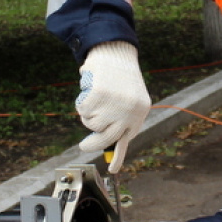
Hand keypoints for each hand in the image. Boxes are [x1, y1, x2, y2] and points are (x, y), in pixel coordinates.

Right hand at [76, 41, 150, 172]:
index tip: (113, 170)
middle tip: (82, 147)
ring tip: (95, 96)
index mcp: (139, 112)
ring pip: (90, 123)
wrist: (115, 50)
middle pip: (104, 139)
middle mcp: (128, 111)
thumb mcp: (130, 98)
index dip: (117, 156)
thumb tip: (109, 145)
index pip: (126, 140)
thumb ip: (122, 119)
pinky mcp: (99, 97)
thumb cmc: (121, 75)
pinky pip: (82, 110)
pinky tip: (89, 89)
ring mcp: (113, 105)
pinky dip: (81, 102)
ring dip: (88, 113)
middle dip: (91, 145)